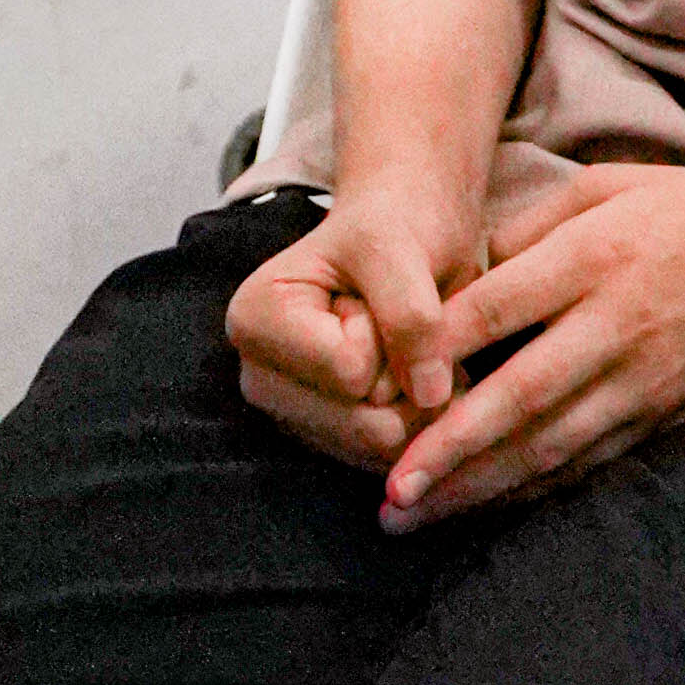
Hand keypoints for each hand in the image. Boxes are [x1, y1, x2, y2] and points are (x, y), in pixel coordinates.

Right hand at [226, 184, 484, 468]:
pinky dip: (418, 421)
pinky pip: (389, 459)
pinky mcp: (324, 438)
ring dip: (418, 399)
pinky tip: (411, 375)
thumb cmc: (395, 225)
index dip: (389, 336)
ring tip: (407, 346)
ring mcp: (290, 415)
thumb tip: (430, 397)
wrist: (406, 228)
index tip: (377, 293)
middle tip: (399, 323)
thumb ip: (411, 315)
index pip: (350, 371)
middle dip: (406, 379)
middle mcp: (258, 378)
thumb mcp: (399, 247)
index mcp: (255, 320)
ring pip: (381, 449)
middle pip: (363, 424)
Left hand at [377, 164, 684, 525]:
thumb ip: (530, 225)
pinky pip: (591, 460)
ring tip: (415, 515)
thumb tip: (460, 270)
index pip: (498, 307)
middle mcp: (617, 325)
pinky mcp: (664, 413)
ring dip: (480, 487)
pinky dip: (536, 489)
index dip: (435, 348)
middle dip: (449, 450)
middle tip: (388, 490)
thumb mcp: (608, 186)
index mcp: (597, 257)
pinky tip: (487, 507)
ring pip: (552, 445)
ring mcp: (644, 379)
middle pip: (519, 396)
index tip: (374, 382)